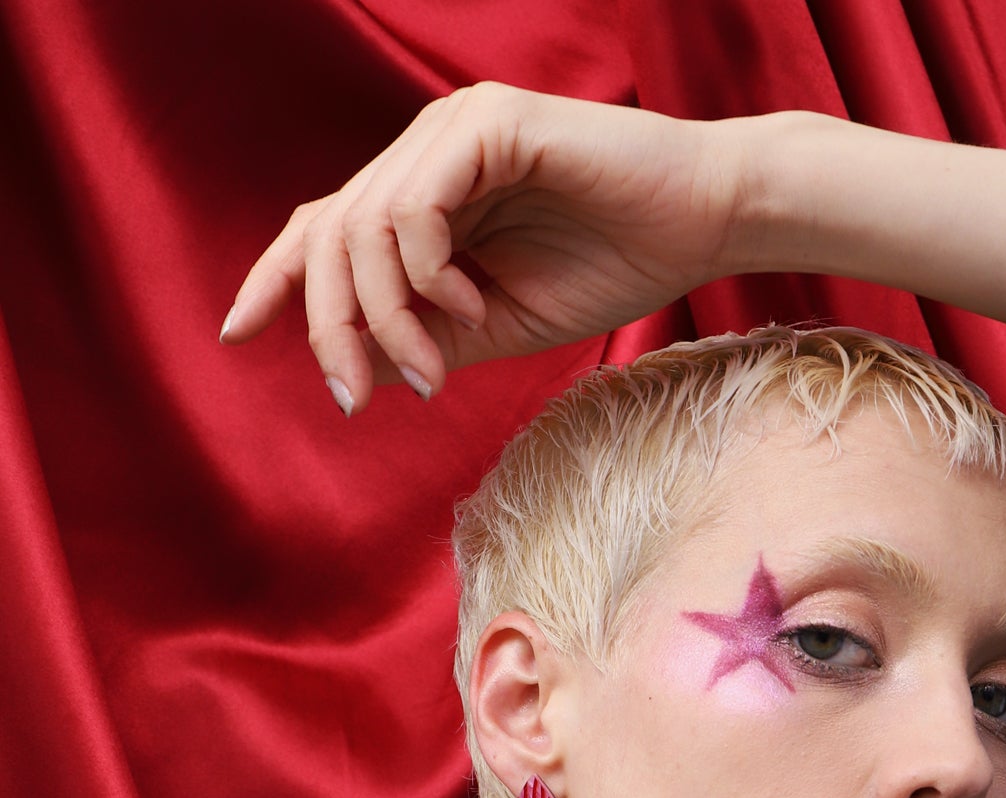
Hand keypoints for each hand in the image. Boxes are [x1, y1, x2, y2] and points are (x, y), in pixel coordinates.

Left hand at [220, 82, 757, 413]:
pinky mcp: (490, 125)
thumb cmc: (615, 266)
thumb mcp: (502, 324)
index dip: (275, 277)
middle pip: (329, 232)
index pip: (324, 226)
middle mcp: (426, 152)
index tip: (237, 332)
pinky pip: (417, 206)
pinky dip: (428, 272)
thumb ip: (428, 336)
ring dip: (386, 317)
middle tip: (355, 397)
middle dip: (327, 326)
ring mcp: (454, 131)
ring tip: (427, 372)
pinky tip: (472, 310)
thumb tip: (358, 366)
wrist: (702, 224)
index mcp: (426, 194)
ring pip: (365, 226)